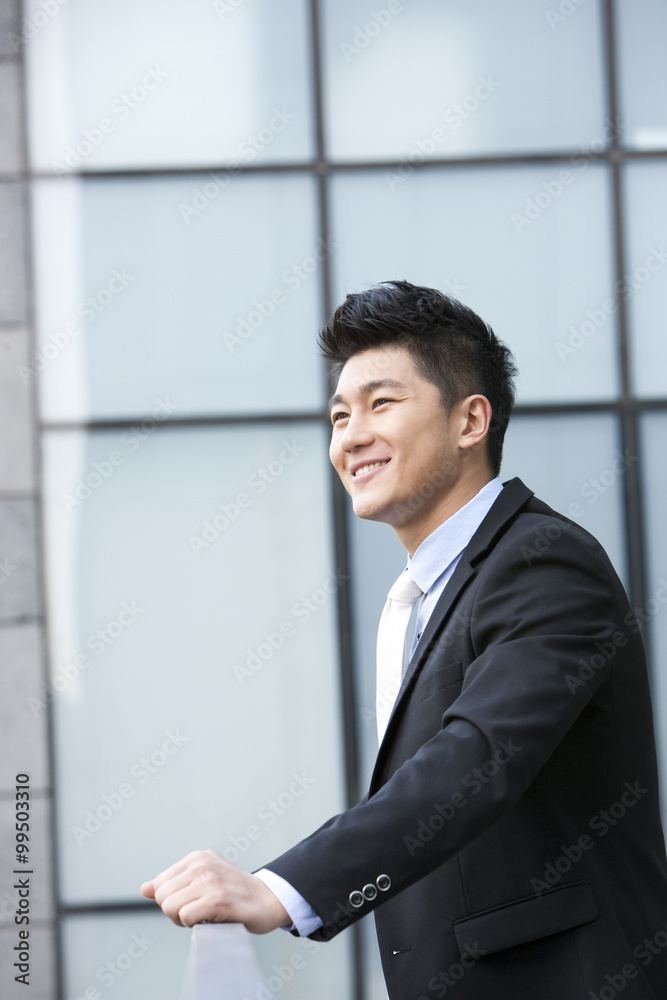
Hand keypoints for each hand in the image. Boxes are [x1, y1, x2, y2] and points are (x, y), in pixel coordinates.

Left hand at [140, 849, 289, 932]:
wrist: (268, 899)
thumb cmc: (234, 892)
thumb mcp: (202, 879)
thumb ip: (173, 883)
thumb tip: (144, 889)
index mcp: (196, 857)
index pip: (160, 884)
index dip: (172, 901)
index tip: (192, 903)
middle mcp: (202, 865)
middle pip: (161, 897)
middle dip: (174, 912)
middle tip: (198, 913)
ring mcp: (210, 881)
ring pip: (170, 907)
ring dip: (183, 920)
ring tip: (204, 916)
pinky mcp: (218, 900)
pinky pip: (185, 917)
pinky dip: (193, 924)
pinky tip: (211, 920)